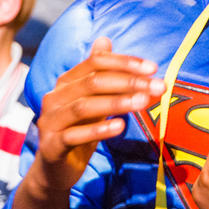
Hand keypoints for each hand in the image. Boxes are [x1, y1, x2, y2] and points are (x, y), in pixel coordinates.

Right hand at [27, 38, 163, 197]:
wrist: (54, 170)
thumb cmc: (77, 131)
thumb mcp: (91, 100)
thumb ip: (98, 73)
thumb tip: (105, 38)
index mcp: (65, 83)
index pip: (95, 63)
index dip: (124, 62)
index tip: (153, 67)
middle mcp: (55, 98)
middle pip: (92, 82)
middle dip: (128, 82)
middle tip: (158, 86)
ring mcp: (51, 121)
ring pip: (84, 107)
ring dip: (117, 103)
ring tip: (144, 102)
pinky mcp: (52, 146)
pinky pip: (75, 135)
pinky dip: (99, 130)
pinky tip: (120, 126)